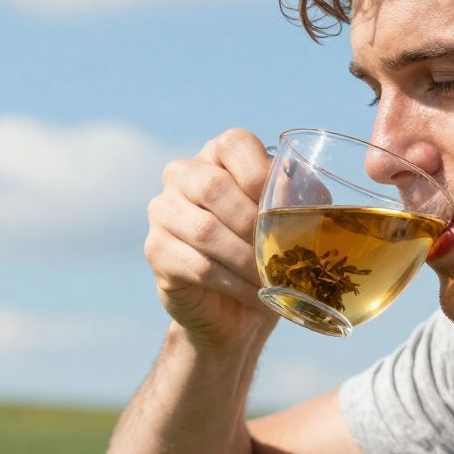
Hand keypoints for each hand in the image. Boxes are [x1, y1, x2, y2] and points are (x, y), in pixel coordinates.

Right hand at [143, 127, 275, 352]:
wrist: (236, 308)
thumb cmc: (266, 252)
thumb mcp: (292, 219)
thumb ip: (297, 196)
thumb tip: (289, 186)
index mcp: (217, 155)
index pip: (234, 144)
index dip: (261, 174)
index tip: (282, 209)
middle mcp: (182, 175)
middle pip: (213, 187)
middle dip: (253, 224)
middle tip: (281, 254)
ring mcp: (163, 212)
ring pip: (205, 230)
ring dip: (247, 260)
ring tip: (274, 280)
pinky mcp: (156, 251)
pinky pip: (197, 266)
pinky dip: (234, 284)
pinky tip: (257, 296)